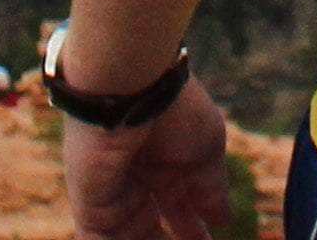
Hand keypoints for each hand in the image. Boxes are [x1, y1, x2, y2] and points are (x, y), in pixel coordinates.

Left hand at [64, 74, 235, 239]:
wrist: (132, 90)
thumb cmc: (175, 110)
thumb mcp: (206, 152)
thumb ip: (211, 190)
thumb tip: (223, 220)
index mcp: (166, 165)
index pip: (180, 211)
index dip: (194, 232)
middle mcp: (140, 181)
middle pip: (154, 229)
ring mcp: (115, 197)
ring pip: (131, 238)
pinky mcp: (93, 211)